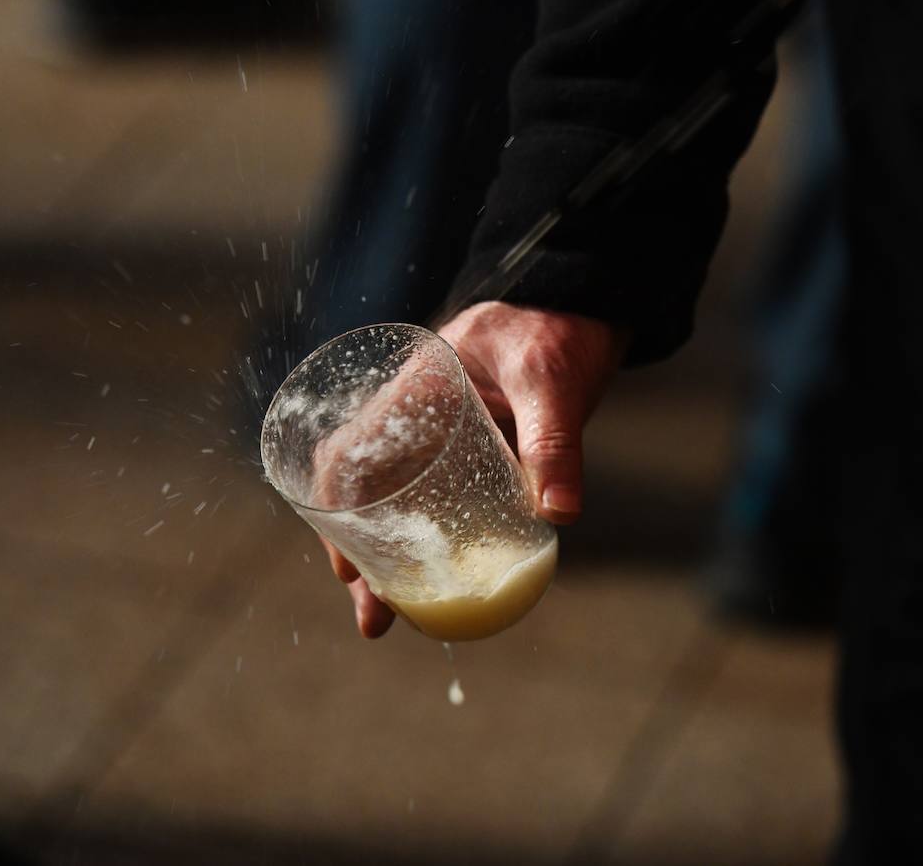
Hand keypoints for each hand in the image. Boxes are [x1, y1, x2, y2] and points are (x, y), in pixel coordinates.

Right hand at [325, 301, 628, 636]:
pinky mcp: (469, 452)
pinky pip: (436, 502)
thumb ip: (554, 442)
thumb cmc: (558, 327)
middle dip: (360, 559)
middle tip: (373, 619)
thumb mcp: (553, 382)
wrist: (585, 304)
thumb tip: (559, 514)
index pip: (349, 452)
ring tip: (392, 617)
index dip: (336, 513)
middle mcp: (415, 417)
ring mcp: (440, 438)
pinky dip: (430, 542)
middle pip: (364, 494)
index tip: (348, 568)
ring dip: (389, 559)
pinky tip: (438, 581)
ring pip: (396, 504)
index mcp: (416, 389)